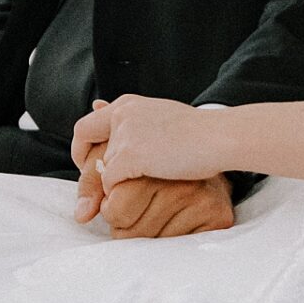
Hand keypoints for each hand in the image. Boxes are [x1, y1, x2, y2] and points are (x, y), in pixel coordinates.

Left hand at [71, 99, 234, 237]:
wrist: (220, 137)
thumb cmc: (200, 133)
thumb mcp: (160, 119)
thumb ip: (133, 122)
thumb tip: (97, 106)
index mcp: (128, 106)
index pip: (85, 128)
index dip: (82, 151)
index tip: (91, 168)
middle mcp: (122, 116)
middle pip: (89, 153)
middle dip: (93, 175)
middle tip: (103, 192)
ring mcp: (125, 135)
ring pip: (101, 170)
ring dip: (112, 186)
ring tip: (130, 196)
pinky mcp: (130, 155)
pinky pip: (111, 182)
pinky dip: (120, 193)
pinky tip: (139, 196)